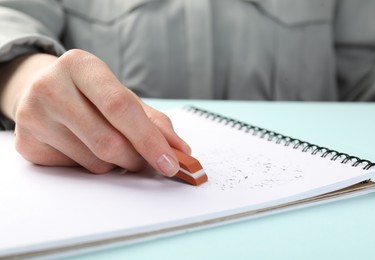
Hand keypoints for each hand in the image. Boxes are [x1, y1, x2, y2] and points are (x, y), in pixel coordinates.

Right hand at [0, 50, 190, 175]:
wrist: (44, 92)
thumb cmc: (90, 94)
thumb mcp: (121, 95)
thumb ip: (153, 121)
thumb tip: (180, 150)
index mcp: (80, 65)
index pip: (120, 106)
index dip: (150, 139)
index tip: (172, 162)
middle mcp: (50, 86)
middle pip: (109, 141)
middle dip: (137, 158)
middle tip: (147, 161)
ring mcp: (34, 116)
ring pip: (95, 161)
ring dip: (117, 164)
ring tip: (113, 147)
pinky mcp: (28, 143)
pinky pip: (76, 170)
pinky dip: (93, 166)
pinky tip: (88, 148)